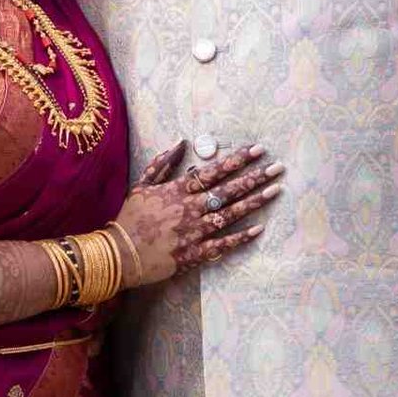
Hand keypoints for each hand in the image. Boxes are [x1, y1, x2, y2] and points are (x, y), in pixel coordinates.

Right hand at [114, 141, 283, 287]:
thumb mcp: (142, 185)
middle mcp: (189, 209)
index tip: (257, 150)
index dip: (237, 160)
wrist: (119, 254)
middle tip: (278, 168)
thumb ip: (162, 163)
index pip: (213, 171)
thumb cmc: (130, 219)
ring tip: (275, 191)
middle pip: (228, 190)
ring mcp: (194, 232)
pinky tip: (259, 229)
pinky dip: (241, 237)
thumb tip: (180, 142)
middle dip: (255, 177)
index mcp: (177, 190)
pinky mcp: (194, 253)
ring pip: (230, 214)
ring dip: (254, 202)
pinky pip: (223, 244)